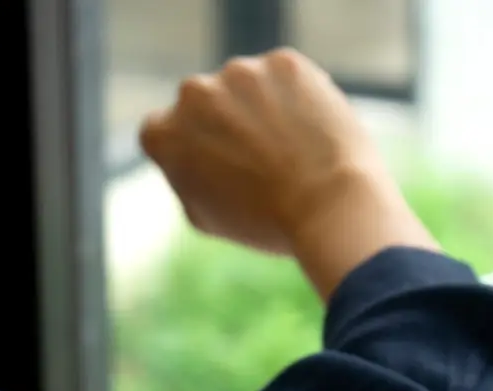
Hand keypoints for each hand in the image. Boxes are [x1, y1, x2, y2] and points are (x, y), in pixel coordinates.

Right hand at [139, 48, 436, 298]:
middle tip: (269, 160)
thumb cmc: (268, 224)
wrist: (329, 208)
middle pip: (211, 102)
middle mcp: (192, 92)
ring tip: (298, 150)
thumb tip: (191, 158)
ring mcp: (239, 73)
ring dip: (268, 108)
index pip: (170, 130)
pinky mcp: (284, 63)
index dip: (202, 148)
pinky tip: (318, 133)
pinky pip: (290, 79)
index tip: (227, 166)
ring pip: (252, 87)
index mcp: (163, 133)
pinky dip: (303, 99)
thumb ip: (187, 177)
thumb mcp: (206, 216)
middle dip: (234, 123)